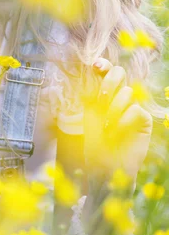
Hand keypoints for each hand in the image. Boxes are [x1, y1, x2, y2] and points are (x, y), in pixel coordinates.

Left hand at [83, 57, 152, 186]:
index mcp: (105, 95)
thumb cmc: (95, 144)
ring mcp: (133, 108)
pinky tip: (118, 133)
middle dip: (109, 82)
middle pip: (120, 73)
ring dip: (112, 109)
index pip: (107, 72)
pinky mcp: (144, 121)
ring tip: (106, 127)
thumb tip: (96, 69)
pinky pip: (135, 109)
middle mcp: (119, 98)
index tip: (95, 66)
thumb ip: (94, 93)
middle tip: (101, 99)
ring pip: (126, 92)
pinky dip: (123, 120)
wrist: (106, 169)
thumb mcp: (90, 115)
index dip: (104, 65)